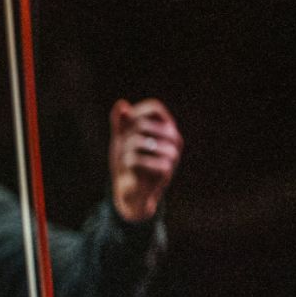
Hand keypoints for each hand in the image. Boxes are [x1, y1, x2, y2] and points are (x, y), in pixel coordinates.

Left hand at [109, 99, 180, 222]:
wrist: (132, 193)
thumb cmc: (129, 163)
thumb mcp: (122, 140)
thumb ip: (121, 123)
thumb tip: (121, 104)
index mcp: (167, 128)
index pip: (154, 108)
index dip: (135, 112)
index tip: (124, 125)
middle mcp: (174, 139)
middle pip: (142, 124)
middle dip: (126, 135)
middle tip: (124, 148)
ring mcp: (172, 155)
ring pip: (138, 141)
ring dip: (125, 150)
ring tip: (126, 159)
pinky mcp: (165, 171)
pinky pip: (137, 159)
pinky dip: (127, 163)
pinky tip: (129, 168)